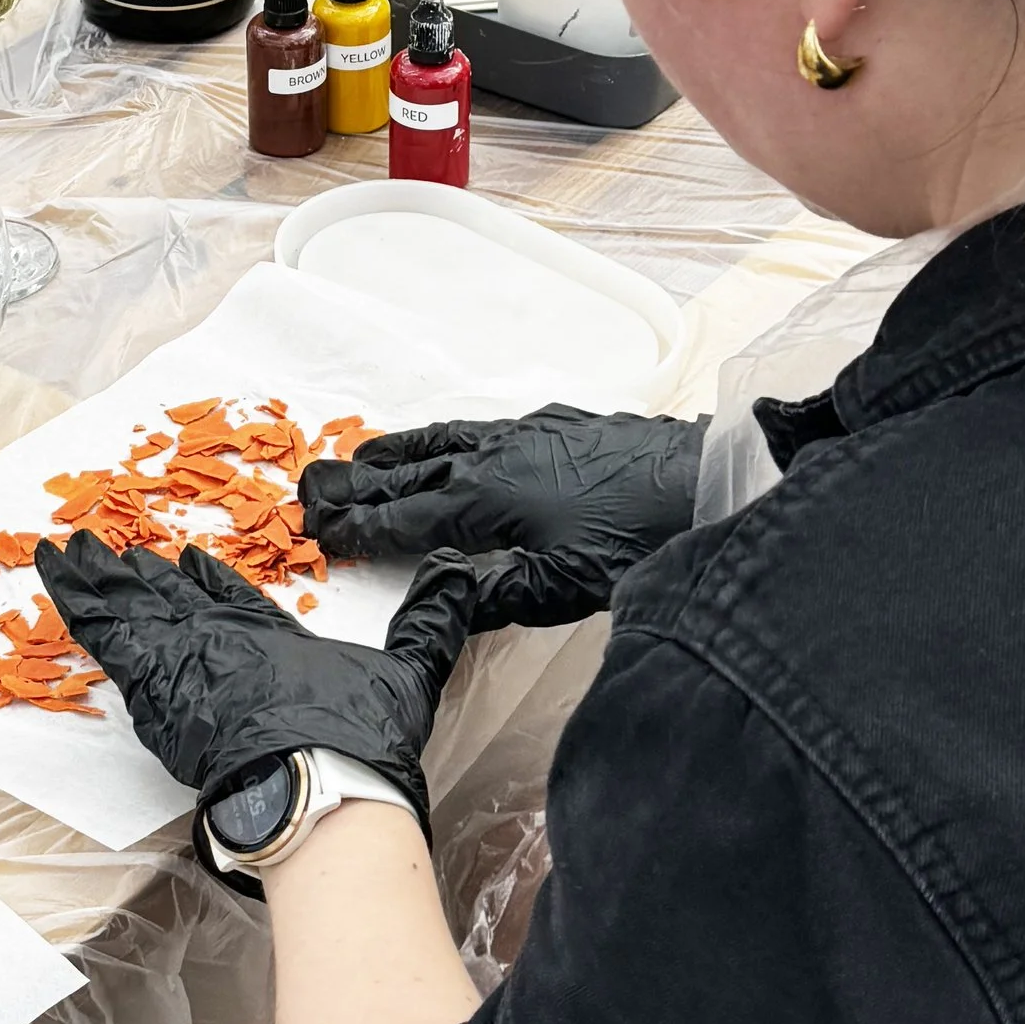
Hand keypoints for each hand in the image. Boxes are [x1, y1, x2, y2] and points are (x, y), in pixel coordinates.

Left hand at [33, 533, 486, 821]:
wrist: (319, 783)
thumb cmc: (360, 737)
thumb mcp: (409, 671)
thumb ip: (432, 622)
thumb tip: (465, 574)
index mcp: (274, 636)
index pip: (231, 598)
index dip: (205, 580)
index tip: (186, 560)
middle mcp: (226, 641)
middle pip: (170, 599)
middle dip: (135, 574)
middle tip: (103, 548)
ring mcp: (188, 662)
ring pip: (131, 610)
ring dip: (96, 580)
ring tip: (61, 553)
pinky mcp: (154, 688)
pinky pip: (106, 638)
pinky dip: (79, 606)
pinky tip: (55, 587)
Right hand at [300, 404, 704, 631]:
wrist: (705, 484)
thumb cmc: (634, 543)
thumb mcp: (559, 590)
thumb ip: (493, 596)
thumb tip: (443, 599)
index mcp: (484, 500)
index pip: (404, 516)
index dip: (361, 526)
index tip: (322, 531)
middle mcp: (494, 456)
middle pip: (412, 469)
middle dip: (362, 482)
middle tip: (319, 485)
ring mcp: (528, 433)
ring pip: (448, 438)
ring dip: (403, 449)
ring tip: (370, 455)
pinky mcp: (561, 423)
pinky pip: (485, 427)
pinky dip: (452, 437)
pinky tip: (459, 443)